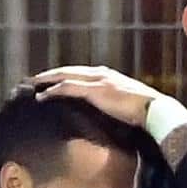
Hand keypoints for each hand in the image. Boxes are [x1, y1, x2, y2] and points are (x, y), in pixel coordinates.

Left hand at [33, 65, 164, 129]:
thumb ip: (113, 105)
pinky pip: (68, 88)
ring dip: (47, 80)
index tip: (49, 81)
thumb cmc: (144, 113)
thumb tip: (106, 117)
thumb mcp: (125, 106)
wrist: (154, 111)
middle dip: (50, 75)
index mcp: (107, 76)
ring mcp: (97, 80)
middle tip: (33, 80)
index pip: (79, 73)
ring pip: (64, 75)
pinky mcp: (95, 90)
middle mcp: (100, 74)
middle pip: (68, 71)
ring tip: (32, 86)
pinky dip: (53, 91)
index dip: (63, 76)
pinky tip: (42, 96)